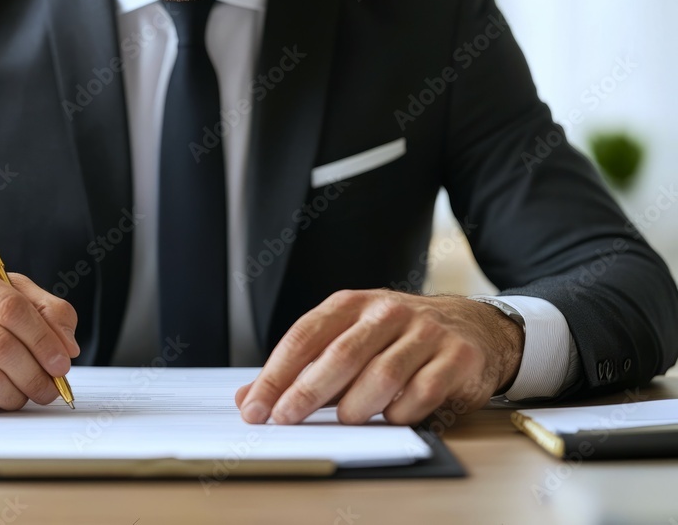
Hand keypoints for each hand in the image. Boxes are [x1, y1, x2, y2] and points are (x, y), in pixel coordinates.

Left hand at [236, 290, 523, 424]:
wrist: (474, 327)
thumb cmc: (400, 338)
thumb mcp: (347, 340)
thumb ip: (301, 369)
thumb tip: (249, 398)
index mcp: (352, 305)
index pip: (304, 337)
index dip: (276, 374)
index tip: (255, 407)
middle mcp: (387, 312)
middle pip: (339, 355)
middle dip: (306, 392)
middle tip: (285, 419)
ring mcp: (424, 333)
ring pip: (381, 375)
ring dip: (356, 405)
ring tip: (345, 418)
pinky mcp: (456, 357)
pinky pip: (422, 393)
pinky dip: (401, 412)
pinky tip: (393, 416)